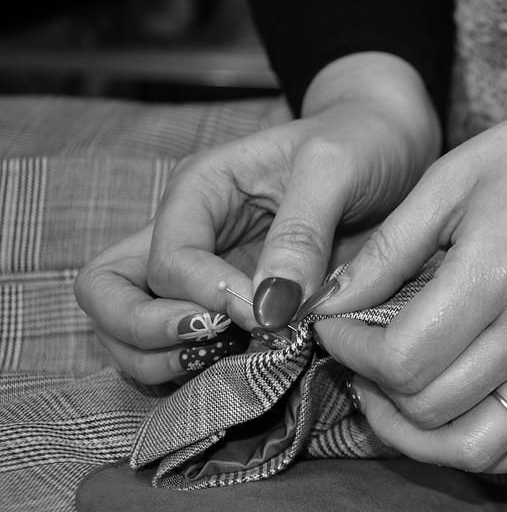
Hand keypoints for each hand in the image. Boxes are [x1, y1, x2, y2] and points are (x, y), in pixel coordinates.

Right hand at [75, 53, 440, 383]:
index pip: (167, 261)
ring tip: (233, 363)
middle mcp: (187, 232)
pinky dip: (200, 370)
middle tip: (213, 347)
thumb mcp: (337, 169)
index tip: (267, 315)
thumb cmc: (362, 140)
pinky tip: (249, 368)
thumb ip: (300, 233)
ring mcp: (205, 271)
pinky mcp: (234, 304)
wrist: (392, 146)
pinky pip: (186, 347)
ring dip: (162, 361)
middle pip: (109, 293)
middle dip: (145, 333)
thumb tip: (271, 308)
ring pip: (130, 331)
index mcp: (200, 189)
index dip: (207, 297)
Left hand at [315, 78, 506, 471]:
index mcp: (495, 274)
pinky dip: (484, 452)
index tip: (332, 321)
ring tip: (388, 397)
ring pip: (474, 447)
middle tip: (356, 349)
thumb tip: (329, 299)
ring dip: (415, 437)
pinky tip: (453, 419)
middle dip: (370, 385)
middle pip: (429, 406)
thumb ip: (390, 245)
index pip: (401, 358)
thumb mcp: (456, 175)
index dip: (348, 349)